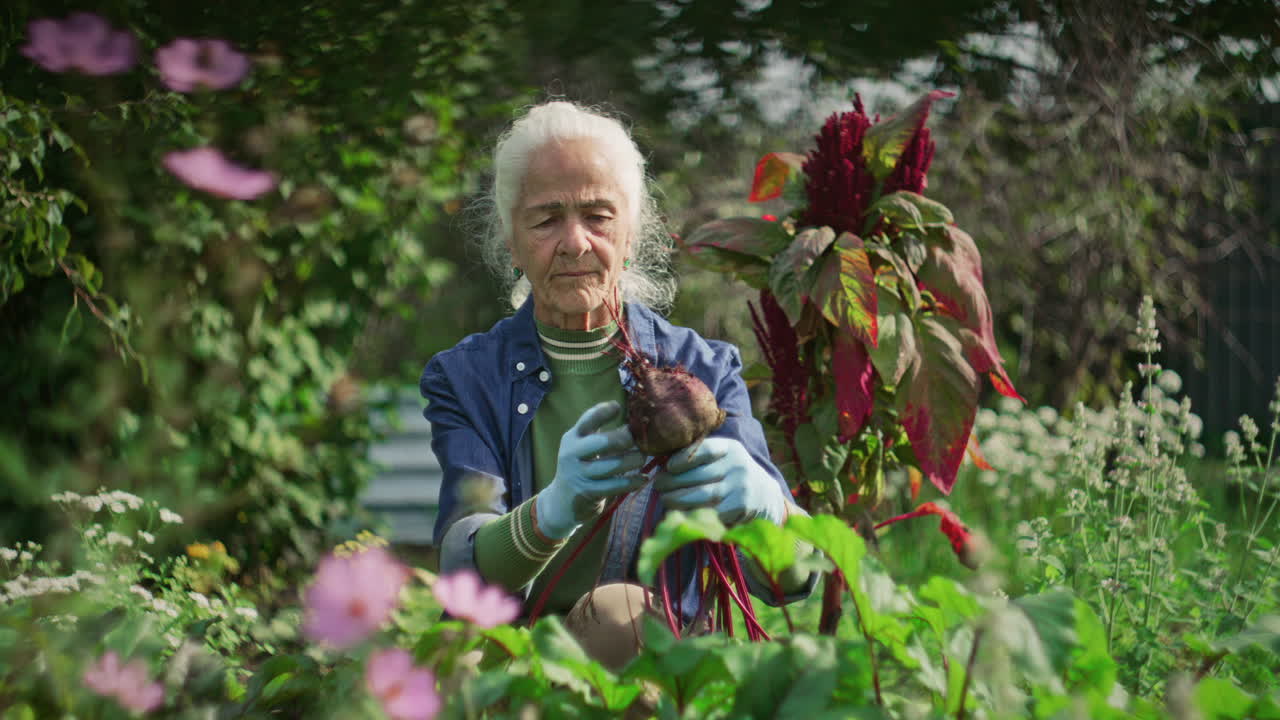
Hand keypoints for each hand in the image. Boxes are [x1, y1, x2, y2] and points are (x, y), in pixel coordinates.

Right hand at [535, 401, 647, 539]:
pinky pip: (615, 486)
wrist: (562, 502)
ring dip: (632, 460)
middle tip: (637, 440)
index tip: (618, 407)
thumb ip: (601, 435)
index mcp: (572, 438)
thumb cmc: (581, 468)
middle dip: (624, 439)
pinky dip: (632, 482)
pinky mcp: (588, 493)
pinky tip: (642, 478)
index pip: (587, 420)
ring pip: (612, 465)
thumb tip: (634, 422)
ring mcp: (579, 474)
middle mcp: (572, 454)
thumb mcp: (583, 448)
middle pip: (602, 442)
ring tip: (642, 458)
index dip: (603, 411)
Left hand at [654, 437, 786, 526]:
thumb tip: (662, 465)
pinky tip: (682, 513)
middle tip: (658, 487)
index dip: (684, 457)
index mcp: (730, 448)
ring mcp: (741, 486)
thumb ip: (697, 457)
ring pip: (704, 495)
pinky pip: (713, 512)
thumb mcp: (721, 459)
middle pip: (700, 475)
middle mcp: (738, 465)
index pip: (704, 449)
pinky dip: (695, 514)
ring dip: (679, 499)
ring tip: (665, 499)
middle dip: (674, 482)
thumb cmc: (730, 474)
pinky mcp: (742, 507)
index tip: (668, 466)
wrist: (765, 494)